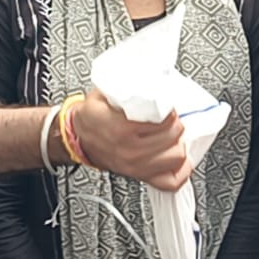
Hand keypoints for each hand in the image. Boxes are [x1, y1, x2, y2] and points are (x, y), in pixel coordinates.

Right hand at [74, 89, 190, 190]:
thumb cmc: (92, 116)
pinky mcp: (140, 176)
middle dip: (176, 124)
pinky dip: (180, 170)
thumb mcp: (105, 92)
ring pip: (176, 157)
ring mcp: (136, 166)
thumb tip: (152, 77)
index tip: (168, 106)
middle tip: (173, 118)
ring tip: (175, 134)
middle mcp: (130, 151)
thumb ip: (128, 86)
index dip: (170, 111)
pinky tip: (179, 158)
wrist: (78, 136)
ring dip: (179, 143)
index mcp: (122, 128)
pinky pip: (170, 181)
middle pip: (172, 137)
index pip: (163, 121)